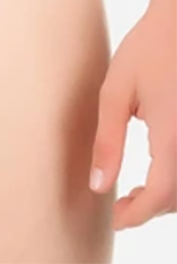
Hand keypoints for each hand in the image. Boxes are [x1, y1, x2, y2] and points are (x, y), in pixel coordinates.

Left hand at [89, 0, 176, 229]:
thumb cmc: (147, 48)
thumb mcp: (115, 91)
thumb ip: (107, 141)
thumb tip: (97, 186)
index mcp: (171, 135)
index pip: (159, 196)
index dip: (137, 214)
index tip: (115, 218)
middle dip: (151, 209)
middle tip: (120, 206)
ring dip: (166, 196)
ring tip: (134, 192)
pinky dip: (176, 177)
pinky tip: (158, 169)